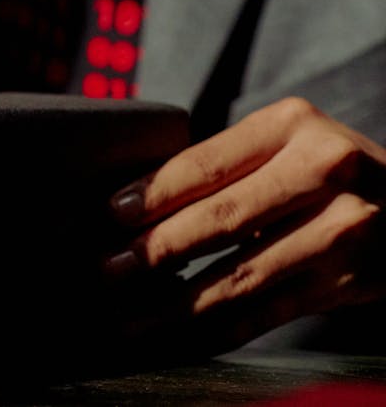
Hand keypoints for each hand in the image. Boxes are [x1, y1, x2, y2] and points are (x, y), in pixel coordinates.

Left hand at [105, 97, 385, 350]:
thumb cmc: (325, 170)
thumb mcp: (284, 142)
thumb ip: (227, 163)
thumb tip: (134, 204)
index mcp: (292, 124)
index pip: (209, 164)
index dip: (155, 192)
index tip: (112, 213)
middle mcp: (325, 171)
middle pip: (222, 218)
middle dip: (157, 249)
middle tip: (109, 267)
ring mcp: (344, 229)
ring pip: (243, 274)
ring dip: (178, 301)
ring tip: (131, 315)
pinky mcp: (351, 281)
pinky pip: (271, 311)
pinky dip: (219, 328)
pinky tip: (180, 336)